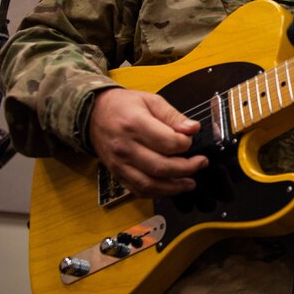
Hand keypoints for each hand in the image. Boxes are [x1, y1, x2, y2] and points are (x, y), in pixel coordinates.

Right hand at [89, 88, 207, 197]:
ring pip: (149, 184)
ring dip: (174, 187)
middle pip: (161, 167)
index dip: (185, 144)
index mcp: (135, 124)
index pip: (167, 142)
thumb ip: (173, 115)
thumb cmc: (123, 106)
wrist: (92, 114)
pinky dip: (156, 193)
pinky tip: (170, 188)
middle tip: (200, 163)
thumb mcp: (150, 100)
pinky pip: (138, 190)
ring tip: (190, 182)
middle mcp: (125, 147)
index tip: (191, 140)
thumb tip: (193, 128)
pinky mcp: (117, 173)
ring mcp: (119, 163)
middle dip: (187, 168)